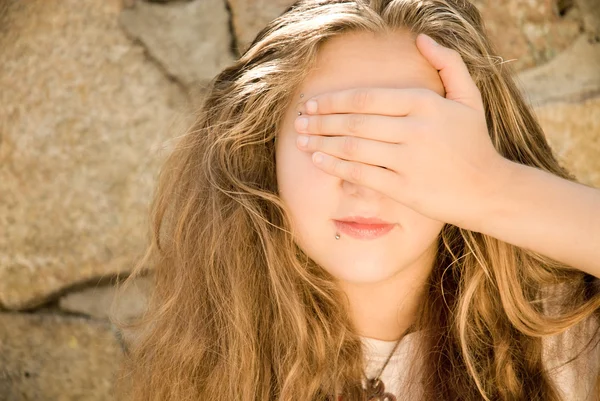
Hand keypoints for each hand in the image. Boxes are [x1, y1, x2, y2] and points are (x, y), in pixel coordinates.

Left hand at [294, 34, 512, 230]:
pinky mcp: (405, 189)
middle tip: (298, 121)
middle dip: (319, 121)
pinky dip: (336, 167)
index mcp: (425, 103)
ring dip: (321, 143)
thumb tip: (421, 37)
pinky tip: (318, 161)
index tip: (311, 103)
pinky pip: (361, 174)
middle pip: (354, 122)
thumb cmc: (473, 141)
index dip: (332, 100)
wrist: (488, 190)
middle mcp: (415, 130)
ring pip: (353, 148)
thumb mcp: (469, 97)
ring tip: (300, 140)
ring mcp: (409, 161)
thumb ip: (448, 63)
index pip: (366, 98)